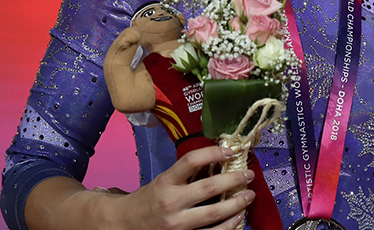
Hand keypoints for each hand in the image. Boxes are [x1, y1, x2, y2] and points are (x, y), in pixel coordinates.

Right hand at [108, 145, 253, 229]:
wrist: (124, 224)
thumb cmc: (149, 199)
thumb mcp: (164, 180)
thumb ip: (187, 174)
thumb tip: (220, 160)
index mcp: (166, 182)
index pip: (191, 161)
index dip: (213, 153)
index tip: (231, 151)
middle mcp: (171, 202)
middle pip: (209, 188)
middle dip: (234, 180)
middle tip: (248, 175)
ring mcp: (177, 224)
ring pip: (214, 214)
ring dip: (237, 204)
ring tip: (249, 196)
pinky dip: (228, 226)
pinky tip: (238, 217)